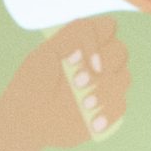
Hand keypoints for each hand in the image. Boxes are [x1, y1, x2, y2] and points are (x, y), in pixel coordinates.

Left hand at [37, 18, 131, 148]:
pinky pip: (120, 106)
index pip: (107, 27)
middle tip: (77, 83)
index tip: (72, 60)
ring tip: (85, 105)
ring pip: (124, 78)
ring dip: (105, 90)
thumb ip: (71, 36)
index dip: (97, 40)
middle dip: (102, 66)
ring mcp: (104, 85)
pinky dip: (109, 113)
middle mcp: (98, 61)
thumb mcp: (44, 54)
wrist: (27, 120)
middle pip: (120, 51)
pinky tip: (93, 123)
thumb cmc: (33, 83)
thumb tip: (98, 36)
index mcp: (84, 44)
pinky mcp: (106, 108)